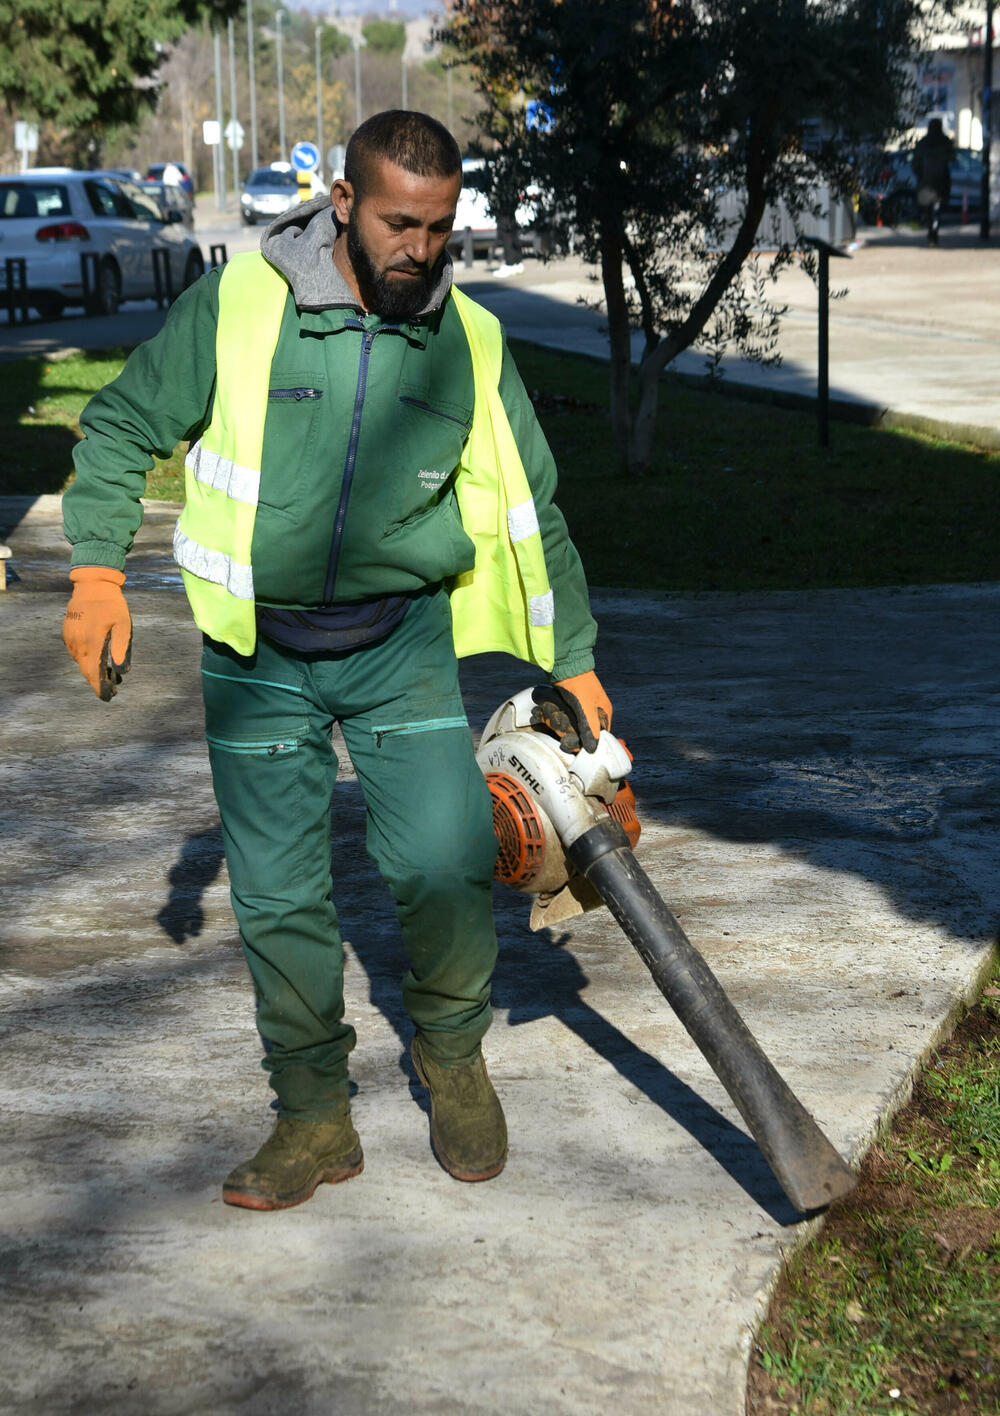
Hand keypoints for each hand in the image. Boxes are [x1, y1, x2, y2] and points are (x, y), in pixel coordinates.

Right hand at [62, 567, 132, 699]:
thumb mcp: (123, 625)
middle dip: (98, 682)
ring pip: (81, 663)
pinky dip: (86, 660)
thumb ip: (122, 647)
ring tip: (109, 675)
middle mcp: (78, 644)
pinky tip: (97, 660)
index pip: (94, 673)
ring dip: (92, 671)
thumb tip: (122, 670)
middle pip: (86, 671)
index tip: (108, 697)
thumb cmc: (112, 605)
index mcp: (92, 643)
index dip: (100, 687)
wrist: (92, 586)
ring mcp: (70, 639)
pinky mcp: (67, 634)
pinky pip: (77, 653)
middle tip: (113, 688)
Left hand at [530, 670, 612, 752]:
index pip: (598, 735)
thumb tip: (593, 750)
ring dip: (555, 720)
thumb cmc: (579, 685)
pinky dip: (551, 714)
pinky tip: (541, 712)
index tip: (571, 745)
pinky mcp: (568, 702)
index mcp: (603, 712)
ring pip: (568, 723)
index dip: (585, 743)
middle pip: (581, 730)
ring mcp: (580, 706)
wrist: (565, 663)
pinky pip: (560, 715)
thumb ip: (589, 729)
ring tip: (548, 712)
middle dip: (566, 729)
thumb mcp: (585, 708)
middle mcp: (594, 711)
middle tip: (558, 726)